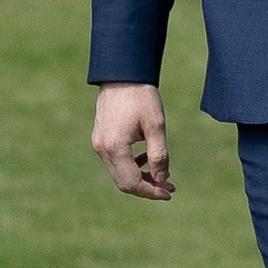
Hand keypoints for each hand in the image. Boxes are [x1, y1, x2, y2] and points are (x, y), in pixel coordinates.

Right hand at [92, 82, 171, 199]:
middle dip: (147, 187)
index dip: (151, 192)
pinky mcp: (100, 139)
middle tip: (169, 186)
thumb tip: (161, 179)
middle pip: (123, 182)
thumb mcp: (156, 126)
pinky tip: (146, 159)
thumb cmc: (141, 97)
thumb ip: (159, 155)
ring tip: (162, 174)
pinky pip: (115, 161)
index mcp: (114, 147)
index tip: (169, 193)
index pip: (131, 183)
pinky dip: (131, 165)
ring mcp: (98, 144)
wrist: (122, 75)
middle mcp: (102, 149)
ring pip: (119, 173)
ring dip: (140, 177)